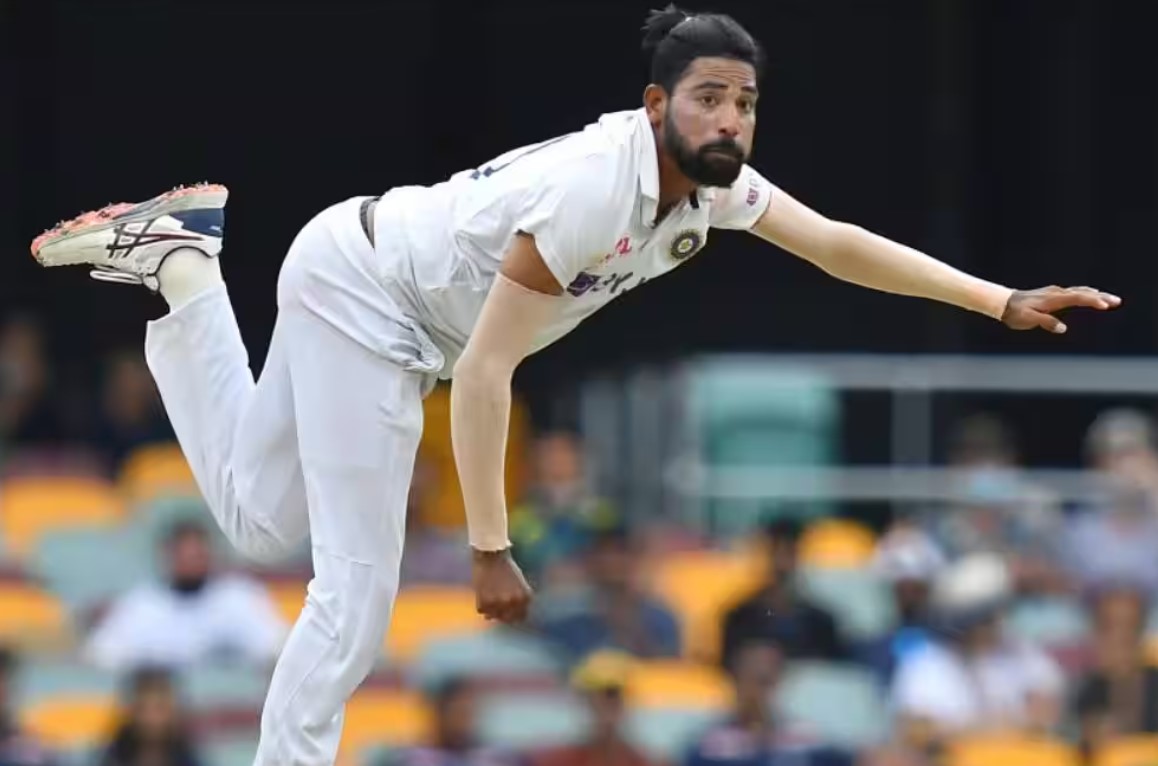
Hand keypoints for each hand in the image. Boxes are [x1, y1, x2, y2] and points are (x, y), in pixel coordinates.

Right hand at [471, 548, 532, 623]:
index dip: (513, 614)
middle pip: (506, 619)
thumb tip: (513, 620)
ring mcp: (499, 604)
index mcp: (525, 598)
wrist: (491, 553)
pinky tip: (482, 590)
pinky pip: (481, 611)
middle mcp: (513, 603)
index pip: (520, 617)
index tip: (506, 609)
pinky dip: (480, 603)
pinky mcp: (484, 602)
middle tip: (494, 602)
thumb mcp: (519, 584)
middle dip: (501, 613)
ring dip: (489, 609)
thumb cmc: (506, 567)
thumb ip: (518, 601)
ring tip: (488, 593)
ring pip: (492, 616)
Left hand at [1000, 285, 1120, 332]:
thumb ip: (1045, 322)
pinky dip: (1086, 293)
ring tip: (1110, 300)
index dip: (1091, 301)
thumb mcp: (1028, 320)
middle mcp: (1056, 293)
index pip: (1076, 298)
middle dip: (1100, 297)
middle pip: (1082, 293)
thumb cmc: (1015, 313)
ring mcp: (1055, 292)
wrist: (1003, 302)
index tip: (1104, 305)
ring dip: (1096, 295)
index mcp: (1053, 299)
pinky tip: (1092, 294)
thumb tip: (1062, 328)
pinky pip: (1074, 292)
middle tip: (1116, 301)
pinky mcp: (1053, 294)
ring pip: (1080, 291)